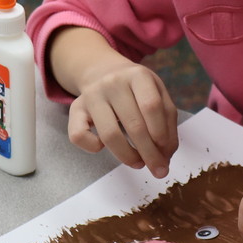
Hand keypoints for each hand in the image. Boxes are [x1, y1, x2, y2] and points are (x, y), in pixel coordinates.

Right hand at [68, 59, 178, 177]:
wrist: (104, 72)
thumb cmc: (137, 90)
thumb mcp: (158, 94)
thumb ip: (167, 122)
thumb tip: (165, 156)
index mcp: (138, 75)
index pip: (151, 106)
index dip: (161, 133)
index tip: (166, 152)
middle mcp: (113, 82)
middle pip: (133, 124)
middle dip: (149, 153)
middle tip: (158, 170)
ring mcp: (92, 95)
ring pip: (109, 135)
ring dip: (127, 156)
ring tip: (138, 163)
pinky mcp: (75, 108)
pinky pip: (79, 136)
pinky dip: (93, 148)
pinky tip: (105, 146)